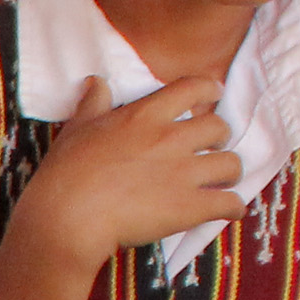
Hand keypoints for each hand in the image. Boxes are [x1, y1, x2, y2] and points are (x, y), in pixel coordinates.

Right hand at [5, 75, 245, 269]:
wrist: (69, 217)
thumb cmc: (66, 172)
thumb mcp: (77, 129)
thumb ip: (94, 104)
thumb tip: (98, 83)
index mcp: (145, 116)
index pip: (192, 88)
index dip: (209, 90)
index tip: (214, 95)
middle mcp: (172, 138)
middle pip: (219, 127)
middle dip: (220, 137)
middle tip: (211, 148)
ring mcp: (184, 173)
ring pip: (232, 164)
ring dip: (230, 172)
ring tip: (221, 181)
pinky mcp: (191, 207)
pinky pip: (230, 203)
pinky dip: (233, 207)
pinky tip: (227, 210)